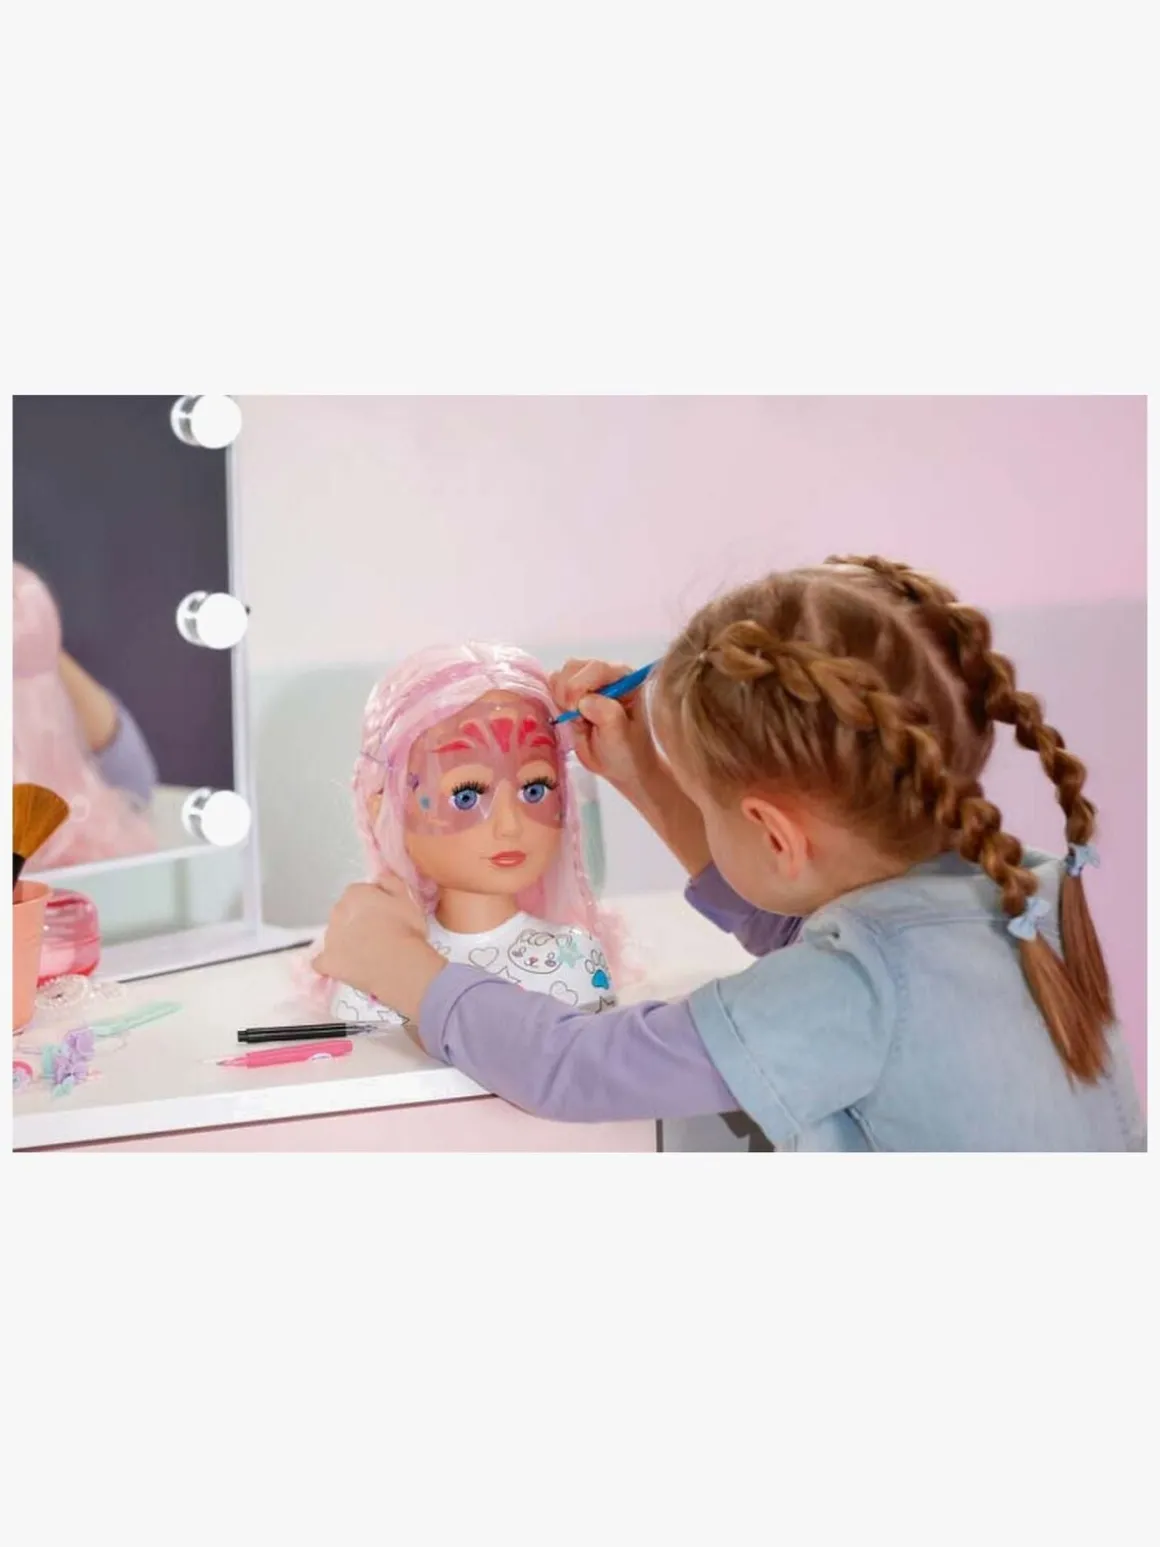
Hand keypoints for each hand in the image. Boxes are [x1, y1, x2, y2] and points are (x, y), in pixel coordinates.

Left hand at [313, 875, 444, 1022]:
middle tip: (379, 934)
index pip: (359, 893)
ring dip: (347, 941)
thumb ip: (391, 882)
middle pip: (345, 913)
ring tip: (369, 954)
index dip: (374, 904)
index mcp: (355, 893)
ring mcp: (330, 938)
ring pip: (335, 935)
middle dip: (357, 921)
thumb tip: (380, 878)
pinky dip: (331, 963)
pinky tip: (344, 967)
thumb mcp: (408, 898)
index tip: (387, 915)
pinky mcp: (328, 962)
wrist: (399, 965)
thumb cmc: (406, 930)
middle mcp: (337, 911)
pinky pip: (322, 961)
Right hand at [550, 659, 659, 798]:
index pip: (597, 668)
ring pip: (560, 676)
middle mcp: (606, 675)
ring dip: (560, 698)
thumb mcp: (620, 737)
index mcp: (625, 679)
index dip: (580, 686)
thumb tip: (585, 700)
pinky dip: (555, 702)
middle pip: (574, 667)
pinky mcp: (572, 693)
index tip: (575, 711)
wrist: (621, 765)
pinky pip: (554, 688)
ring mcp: (588, 683)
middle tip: (576, 718)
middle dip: (568, 693)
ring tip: (575, 719)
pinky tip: (568, 718)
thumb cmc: (626, 751)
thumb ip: (607, 714)